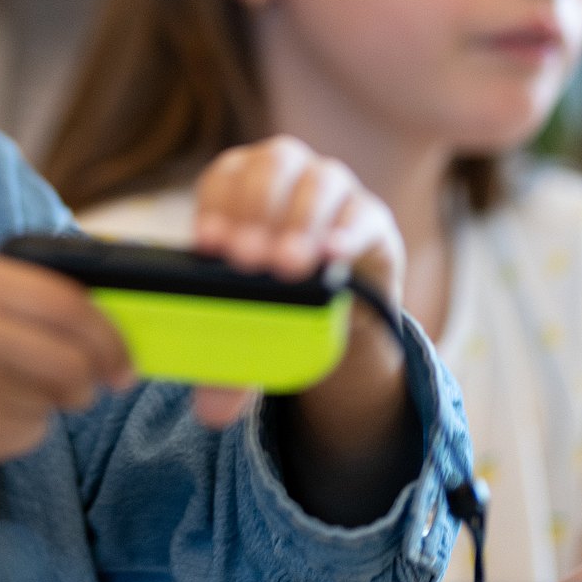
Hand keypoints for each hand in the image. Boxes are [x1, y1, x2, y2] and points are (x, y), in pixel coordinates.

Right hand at [0, 251, 134, 477]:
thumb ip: (12, 289)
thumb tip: (100, 312)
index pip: (66, 303)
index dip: (107, 331)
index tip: (122, 351)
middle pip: (72, 360)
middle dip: (96, 375)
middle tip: (98, 381)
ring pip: (54, 401)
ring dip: (49, 401)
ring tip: (3, 388)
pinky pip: (29, 434)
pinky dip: (20, 428)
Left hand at [190, 136, 404, 430]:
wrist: (339, 310)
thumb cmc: (276, 302)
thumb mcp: (249, 330)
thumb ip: (227, 366)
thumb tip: (209, 415)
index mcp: (241, 184)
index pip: (223, 178)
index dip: (215, 206)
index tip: (208, 246)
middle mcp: (287, 174)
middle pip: (271, 166)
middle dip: (256, 210)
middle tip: (247, 260)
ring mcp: (333, 189)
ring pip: (318, 182)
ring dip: (301, 221)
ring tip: (287, 267)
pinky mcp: (373, 218)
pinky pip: (364, 213)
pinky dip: (347, 231)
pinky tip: (333, 257)